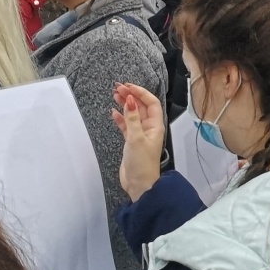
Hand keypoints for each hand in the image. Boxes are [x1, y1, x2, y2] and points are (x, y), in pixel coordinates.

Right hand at [112, 82, 166, 201]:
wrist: (139, 183)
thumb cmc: (142, 163)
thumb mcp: (136, 138)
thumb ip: (132, 119)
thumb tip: (130, 100)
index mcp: (155, 126)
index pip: (151, 103)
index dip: (141, 93)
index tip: (128, 86)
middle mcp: (149, 128)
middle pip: (141, 107)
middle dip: (131, 96)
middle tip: (118, 88)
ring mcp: (140, 135)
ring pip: (132, 115)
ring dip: (125, 105)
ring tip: (114, 95)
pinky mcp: (131, 142)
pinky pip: (126, 125)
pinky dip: (120, 118)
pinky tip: (113, 112)